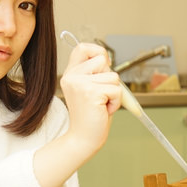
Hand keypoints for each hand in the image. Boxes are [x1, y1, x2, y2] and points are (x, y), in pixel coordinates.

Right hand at [33, 42, 121, 186]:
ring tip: (102, 104)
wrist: (84, 139)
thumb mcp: (90, 88)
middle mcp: (71, 76)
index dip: (97, 52)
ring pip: (113, 76)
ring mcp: (80, 84)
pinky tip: (104, 110)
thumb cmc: (91, 116)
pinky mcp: (91, 93)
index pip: (82, 47)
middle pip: (103, 59)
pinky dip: (116, 102)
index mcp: (70, 73)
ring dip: (114, 92)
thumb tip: (106, 57)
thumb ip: (94, 72)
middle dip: (109, 77)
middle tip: (100, 95)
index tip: (102, 67)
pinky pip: (116, 90)